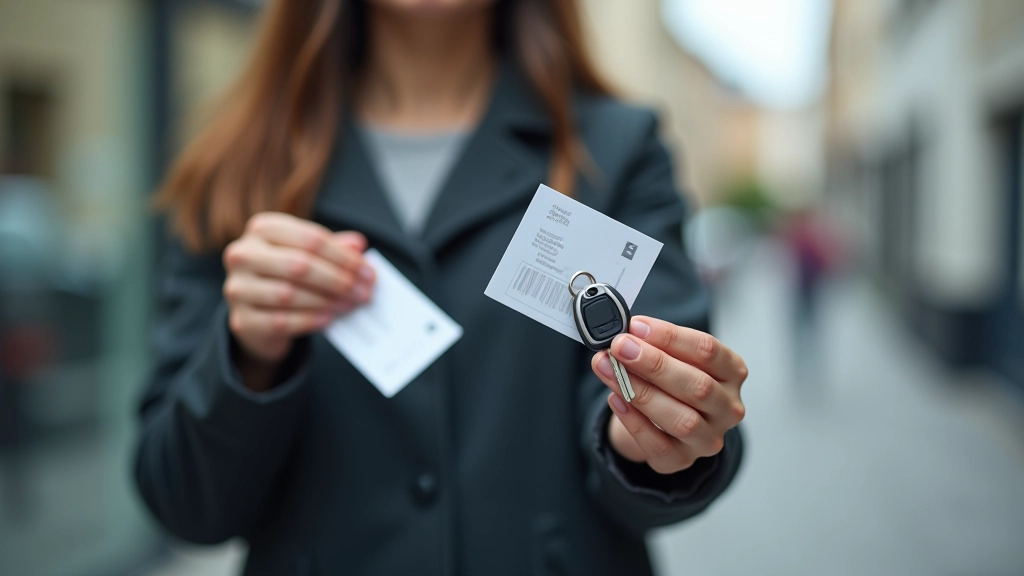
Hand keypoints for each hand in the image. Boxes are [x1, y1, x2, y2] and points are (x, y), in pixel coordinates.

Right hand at [223, 212, 374, 370]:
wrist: (258, 313)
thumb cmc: (288, 275)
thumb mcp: (310, 255)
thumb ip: (334, 248)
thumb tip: (359, 245)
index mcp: (262, 229)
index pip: (311, 239)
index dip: (344, 257)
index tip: (369, 273)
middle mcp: (243, 254)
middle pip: (300, 265)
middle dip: (338, 280)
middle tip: (364, 292)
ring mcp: (238, 288)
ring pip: (288, 294)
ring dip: (326, 301)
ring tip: (350, 305)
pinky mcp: (243, 320)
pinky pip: (280, 321)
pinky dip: (309, 320)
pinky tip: (329, 319)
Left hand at [591, 316, 746, 473]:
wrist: (661, 421)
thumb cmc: (671, 380)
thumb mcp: (671, 355)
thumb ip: (653, 344)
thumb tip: (624, 335)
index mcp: (731, 372)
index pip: (708, 351)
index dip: (670, 337)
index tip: (636, 326)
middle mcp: (728, 407)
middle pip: (698, 386)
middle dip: (655, 364)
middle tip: (620, 347)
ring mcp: (709, 438)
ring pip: (682, 420)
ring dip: (641, 392)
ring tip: (609, 370)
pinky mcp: (682, 459)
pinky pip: (659, 445)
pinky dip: (634, 421)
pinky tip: (616, 399)